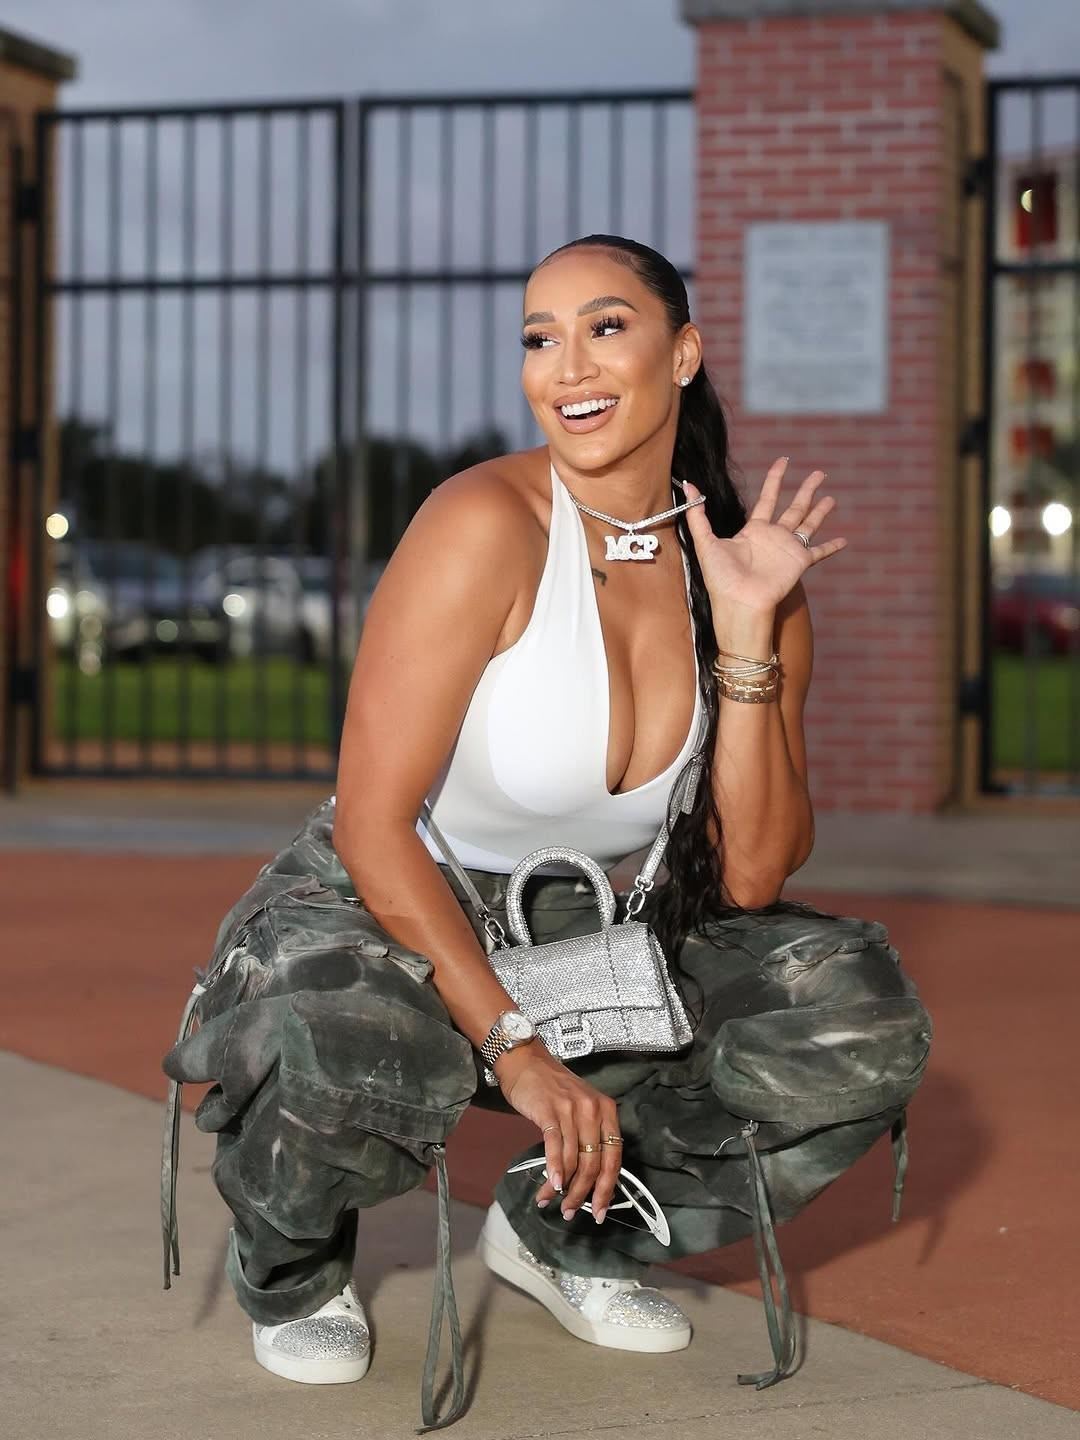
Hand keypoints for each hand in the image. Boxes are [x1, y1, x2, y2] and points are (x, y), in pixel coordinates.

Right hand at [496, 1042, 621, 1223]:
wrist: (526, 1062)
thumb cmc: (553, 1087)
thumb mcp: (582, 1108)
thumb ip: (589, 1138)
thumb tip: (588, 1179)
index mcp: (607, 1111)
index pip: (614, 1158)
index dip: (608, 1188)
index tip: (600, 1210)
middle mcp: (593, 1110)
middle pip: (593, 1164)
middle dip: (583, 1194)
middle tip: (571, 1211)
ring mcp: (571, 1110)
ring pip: (573, 1160)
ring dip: (563, 1188)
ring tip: (551, 1201)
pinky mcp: (549, 1111)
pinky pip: (555, 1147)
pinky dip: (554, 1169)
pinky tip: (551, 1184)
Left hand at [683, 457, 845, 613]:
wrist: (739, 602)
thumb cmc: (721, 578)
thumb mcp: (706, 541)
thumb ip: (698, 514)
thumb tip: (688, 485)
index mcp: (754, 530)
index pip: (768, 498)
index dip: (776, 479)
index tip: (784, 461)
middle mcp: (773, 537)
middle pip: (794, 507)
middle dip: (807, 489)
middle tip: (820, 473)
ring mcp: (788, 550)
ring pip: (809, 524)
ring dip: (820, 511)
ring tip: (832, 498)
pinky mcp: (799, 563)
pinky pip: (819, 552)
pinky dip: (831, 547)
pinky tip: (844, 540)